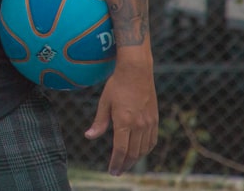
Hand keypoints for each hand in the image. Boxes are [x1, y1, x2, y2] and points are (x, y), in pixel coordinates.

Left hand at [85, 61, 157, 175]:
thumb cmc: (117, 85)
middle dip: (124, 164)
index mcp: (124, 121)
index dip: (116, 163)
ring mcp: (149, 123)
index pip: (120, 150)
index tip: (112, 171)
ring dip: (134, 159)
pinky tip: (139, 152)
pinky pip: (152, 141)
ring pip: (143, 149)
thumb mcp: (104, 102)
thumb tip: (89, 136)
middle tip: (117, 171)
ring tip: (126, 163)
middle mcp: (139, 125)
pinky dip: (145, 150)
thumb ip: (99, 122)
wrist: (136, 71)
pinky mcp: (154, 119)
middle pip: (133, 153)